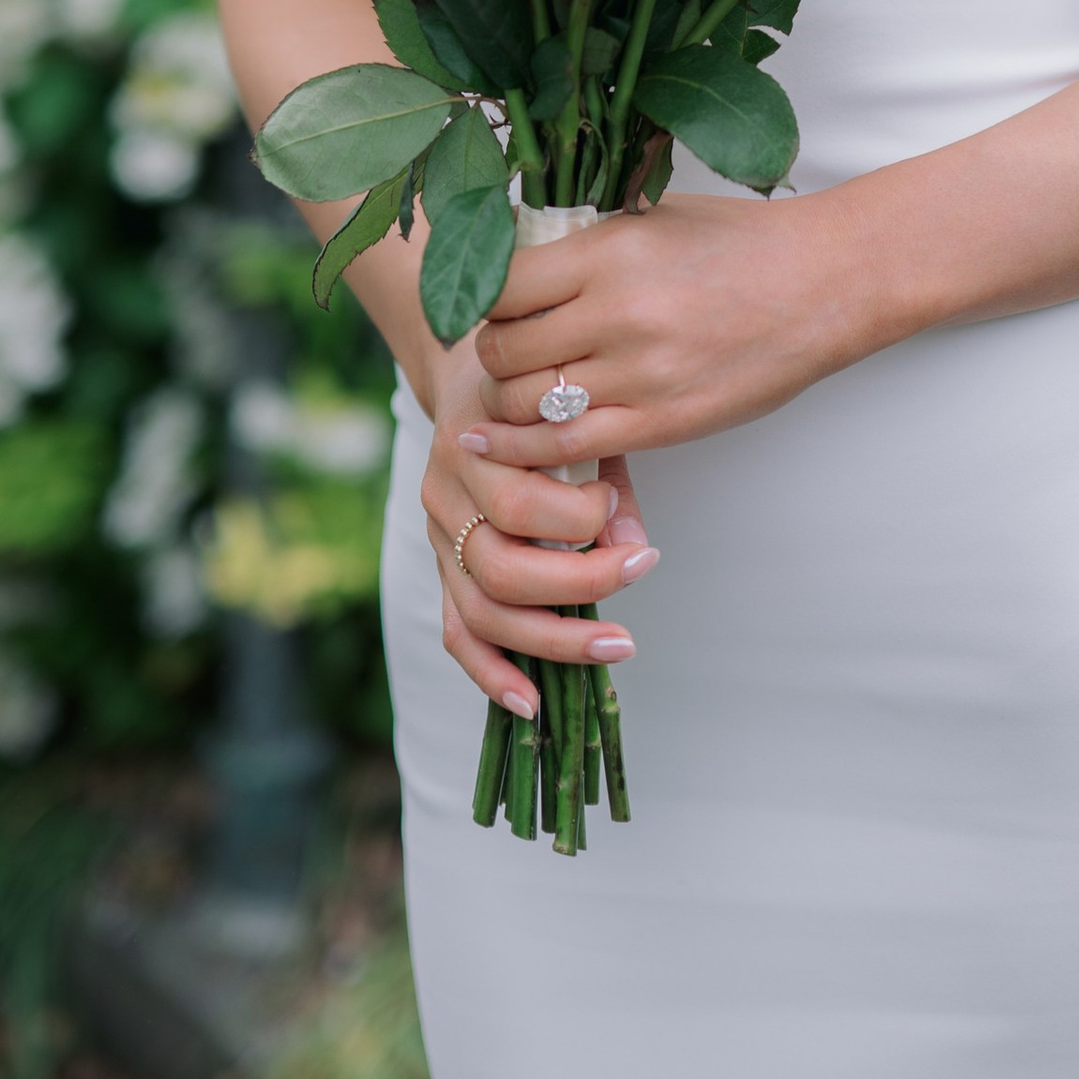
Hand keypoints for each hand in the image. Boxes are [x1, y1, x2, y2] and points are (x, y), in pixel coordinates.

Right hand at [417, 326, 658, 719]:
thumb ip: (605, 470)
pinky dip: (493, 675)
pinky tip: (532, 704)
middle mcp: (445, 496)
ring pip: (482, 610)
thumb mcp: (569, 407)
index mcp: (472, 445)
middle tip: (641, 569)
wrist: (474, 375)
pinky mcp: (441, 570)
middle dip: (581, 582)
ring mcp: (438, 538)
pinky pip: (458, 634)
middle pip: (501, 565)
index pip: (522, 504)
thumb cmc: (537, 392)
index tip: (621, 504)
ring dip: (554, 639)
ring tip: (619, 646)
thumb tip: (632, 545)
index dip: (583, 516)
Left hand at [466, 188, 869, 474]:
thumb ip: (581, 242)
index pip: (498, 287)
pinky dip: (532, 446)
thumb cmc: (740, 243)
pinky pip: (567, 444)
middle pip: (502, 350)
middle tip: (506, 349)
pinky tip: (515, 441)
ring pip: (526, 404)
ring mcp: (638, 375)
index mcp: (608, 253)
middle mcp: (616, 314)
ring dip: (509, 401)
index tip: (496, 303)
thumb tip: (507, 252)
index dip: (483, 299)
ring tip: (521, 389)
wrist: (825, 285)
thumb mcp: (651, 219)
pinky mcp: (662, 423)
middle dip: (492, 354)